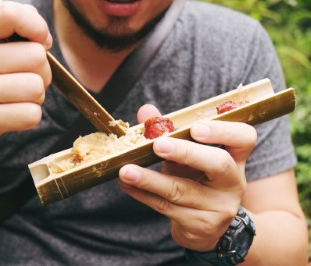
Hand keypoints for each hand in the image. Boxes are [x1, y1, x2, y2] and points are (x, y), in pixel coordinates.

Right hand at [0, 2, 51, 155]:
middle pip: (36, 56)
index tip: (40, 42)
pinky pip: (31, 115)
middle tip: (24, 81)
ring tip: (17, 99)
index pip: (10, 14)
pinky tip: (13, 115)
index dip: (37, 26)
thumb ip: (11, 32)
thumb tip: (45, 38)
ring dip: (36, 97)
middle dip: (42, 71)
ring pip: (36, 87)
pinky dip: (30, 117)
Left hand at [119, 104, 256, 250]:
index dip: (223, 131)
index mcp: (235, 157)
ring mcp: (219, 207)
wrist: (207, 226)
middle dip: (186, 152)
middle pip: (218, 164)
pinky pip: (167, 207)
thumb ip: (169, 132)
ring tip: (126, 171)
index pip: (244, 138)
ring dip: (149, 179)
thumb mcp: (188, 155)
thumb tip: (145, 111)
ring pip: (182, 190)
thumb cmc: (196, 179)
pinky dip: (143, 194)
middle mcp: (232, 182)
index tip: (196, 127)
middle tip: (158, 145)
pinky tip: (126, 185)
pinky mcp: (200, 225)